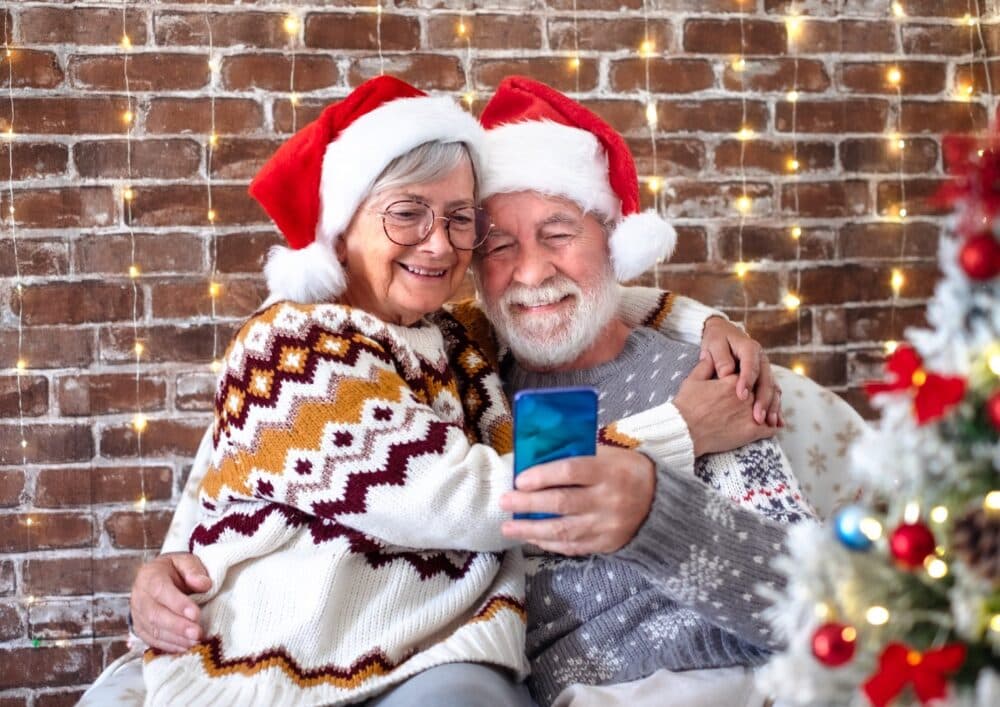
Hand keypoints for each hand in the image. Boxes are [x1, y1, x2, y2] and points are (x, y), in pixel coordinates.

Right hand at [130, 552, 210, 651]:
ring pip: (154, 630)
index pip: (161, 590)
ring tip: (195, 642)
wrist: (158, 578)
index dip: (178, 604)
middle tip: (197, 633)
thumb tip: (204, 584)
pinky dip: (169, 646)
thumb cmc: (175, 571)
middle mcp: (140, 596)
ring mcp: (138, 615)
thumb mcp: (185, 561)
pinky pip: (152, 641)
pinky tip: (185, 648)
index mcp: (150, 576)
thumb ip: (194, 570)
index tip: (196, 614)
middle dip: (178, 626)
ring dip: (176, 639)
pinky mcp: (141, 629)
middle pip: (155, 614)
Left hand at [499, 446, 655, 554]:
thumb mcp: (609, 454)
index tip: (520, 479)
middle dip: (528, 504)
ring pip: (563, 530)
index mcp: (609, 471)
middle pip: (561, 503)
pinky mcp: (606, 544)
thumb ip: (578, 455)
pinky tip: (532, 538)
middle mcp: (608, 500)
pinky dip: (549, 543)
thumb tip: (537, 456)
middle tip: (505, 502)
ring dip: (531, 530)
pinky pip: (572, 547)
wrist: (661, 502)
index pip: (571, 471)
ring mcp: (607, 525)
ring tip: (508, 528)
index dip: (542, 475)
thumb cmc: (627, 471)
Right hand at [673, 357, 776, 456]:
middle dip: (761, 396)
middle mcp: (746, 394)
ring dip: (770, 412)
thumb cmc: (686, 405)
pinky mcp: (752, 431)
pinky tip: (769, 427)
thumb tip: (710, 357)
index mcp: (733, 380)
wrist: (685, 429)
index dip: (747, 381)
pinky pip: (770, 429)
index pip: (748, 376)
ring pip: (769, 410)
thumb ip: (705, 366)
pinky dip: (771, 428)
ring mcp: (751, 412)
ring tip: (767, 417)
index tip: (744, 388)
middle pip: (761, 391)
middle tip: (759, 403)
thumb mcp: (693, 379)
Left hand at [701, 316, 781, 425]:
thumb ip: (720, 358)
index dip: (747, 381)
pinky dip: (775, 408)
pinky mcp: (765, 380)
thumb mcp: (714, 344)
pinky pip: (773, 394)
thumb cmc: (717, 340)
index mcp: (749, 348)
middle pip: (766, 380)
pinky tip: (775, 423)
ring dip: (772, 407)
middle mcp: (762, 359)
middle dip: (763, 400)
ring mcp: (765, 370)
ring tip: (768, 423)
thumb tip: (727, 374)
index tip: (741, 396)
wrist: (723, 334)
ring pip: (773, 389)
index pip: (751, 366)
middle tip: (757, 417)